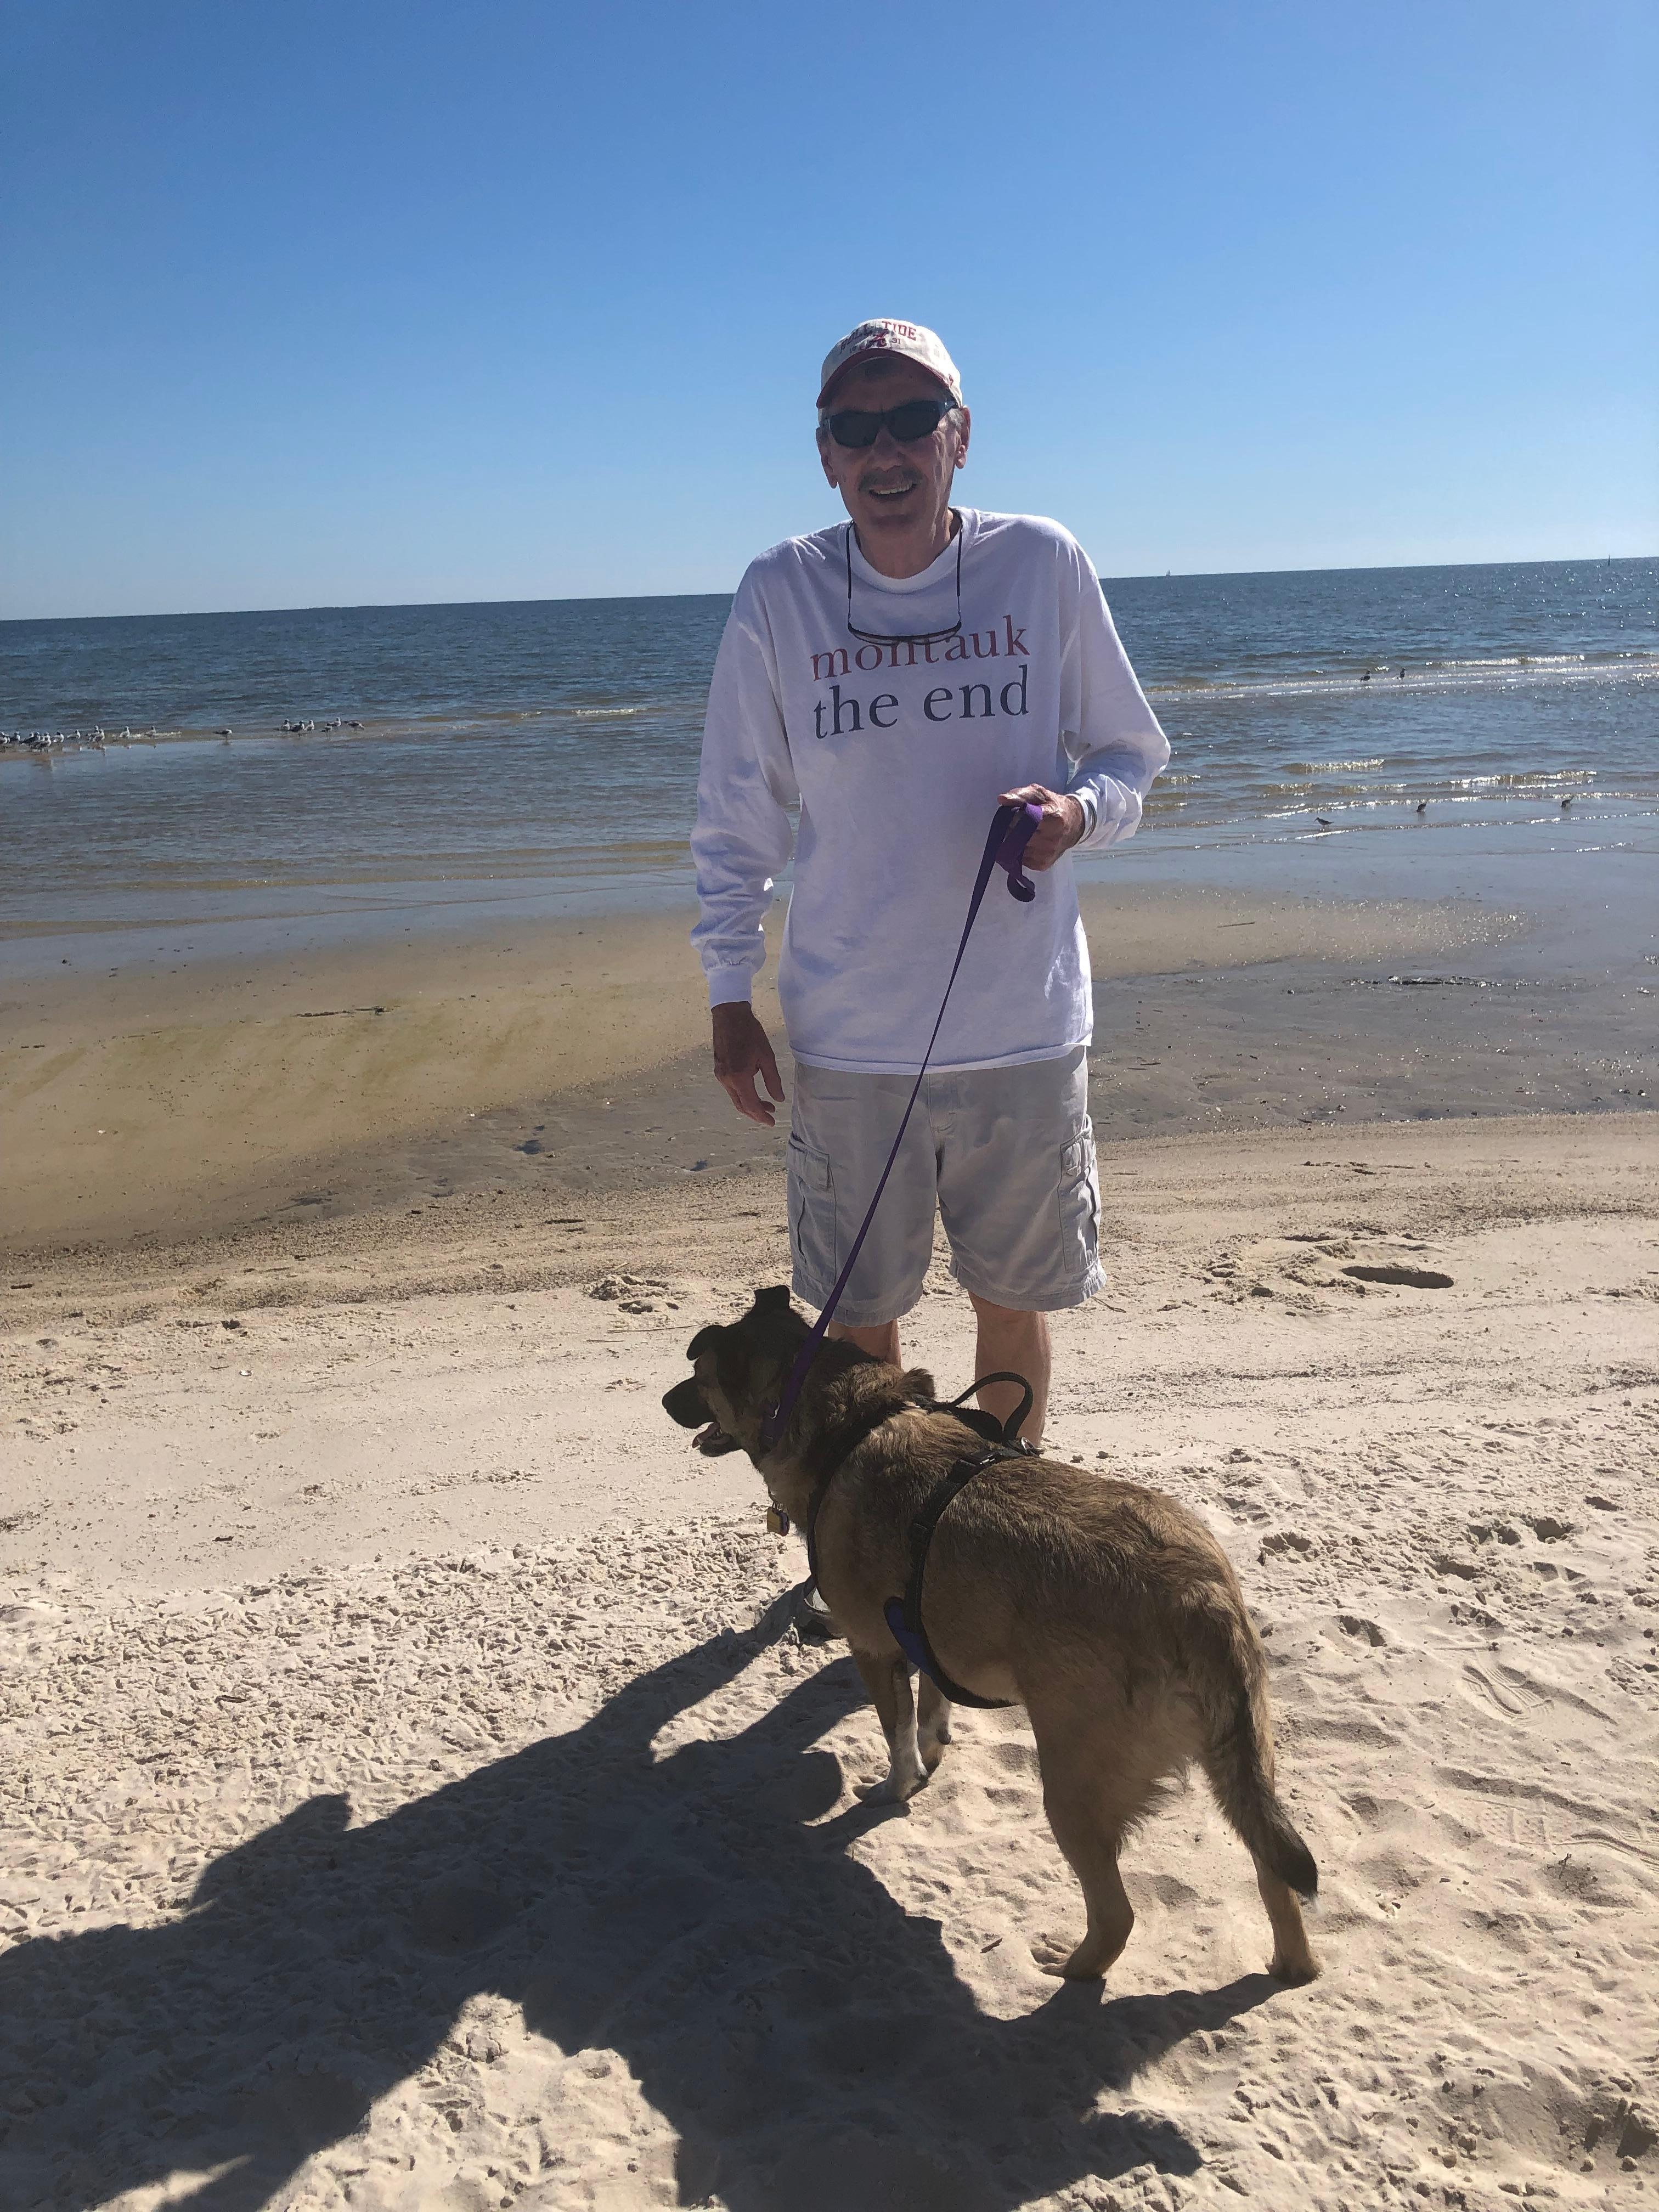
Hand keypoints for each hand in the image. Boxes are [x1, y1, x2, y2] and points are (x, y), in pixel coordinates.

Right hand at [712, 1003, 784, 1125]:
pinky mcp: (718, 1070)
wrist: (729, 1016)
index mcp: (740, 1077)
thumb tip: (778, 1099)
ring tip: (765, 1104)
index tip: (772, 1121)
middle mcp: (727, 1080)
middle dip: (756, 1113)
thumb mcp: (767, 1056)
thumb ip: (773, 1080)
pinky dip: (742, 1095)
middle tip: (770, 1115)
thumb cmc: (750, 1033)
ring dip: (749, 1104)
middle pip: (741, 1106)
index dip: (762, 1116)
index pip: (751, 1105)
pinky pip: (731, 1089)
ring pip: (735, 1098)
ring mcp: (720, 1075)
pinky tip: (753, 1091)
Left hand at [996, 784, 1085, 871]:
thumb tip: (1002, 799)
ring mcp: (1047, 853)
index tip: (1016, 812)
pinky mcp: (1042, 864)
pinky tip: (1027, 844)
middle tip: (1018, 823)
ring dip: (1014, 841)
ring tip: (1023, 833)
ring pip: (1016, 848)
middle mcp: (1052, 837)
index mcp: (1054, 817)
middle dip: (1012, 828)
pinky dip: (1019, 851)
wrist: (1074, 824)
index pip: (1025, 818)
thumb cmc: (1054, 807)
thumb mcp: (1040, 794)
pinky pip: (1020, 859)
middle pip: (1018, 835)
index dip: (1016, 815)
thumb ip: (1021, 794)